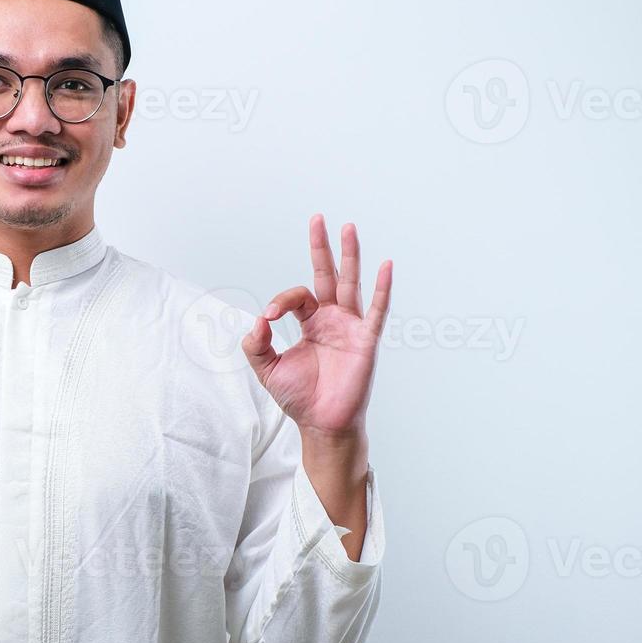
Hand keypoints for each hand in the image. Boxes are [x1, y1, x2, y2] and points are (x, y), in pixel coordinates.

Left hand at [241, 214, 391, 437]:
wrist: (321, 424)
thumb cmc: (299, 397)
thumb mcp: (267, 368)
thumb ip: (256, 343)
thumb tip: (258, 320)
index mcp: (312, 323)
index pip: (297, 297)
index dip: (280, 302)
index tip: (268, 319)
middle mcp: (333, 319)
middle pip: (328, 275)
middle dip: (322, 248)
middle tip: (319, 219)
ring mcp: (351, 327)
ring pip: (351, 283)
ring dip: (350, 256)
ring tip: (348, 228)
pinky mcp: (366, 340)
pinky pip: (376, 310)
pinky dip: (382, 288)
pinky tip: (385, 265)